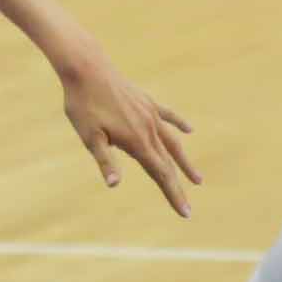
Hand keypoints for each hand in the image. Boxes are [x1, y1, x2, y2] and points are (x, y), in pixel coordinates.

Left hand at [58, 50, 199, 214]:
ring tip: (197, 179)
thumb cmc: (84, 104)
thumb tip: (114, 185)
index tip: (185, 213)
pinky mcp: (146, 101)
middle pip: (169, 163)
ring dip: (184, 162)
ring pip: (173, 142)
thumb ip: (105, 161)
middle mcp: (149, 129)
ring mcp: (150, 113)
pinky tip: (189, 131)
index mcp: (137, 141)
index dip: (173, 194)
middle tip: (189, 208)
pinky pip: (168, 116)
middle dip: (178, 186)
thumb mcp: (90, 137)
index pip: (161, 174)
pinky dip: (179, 125)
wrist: (87, 68)